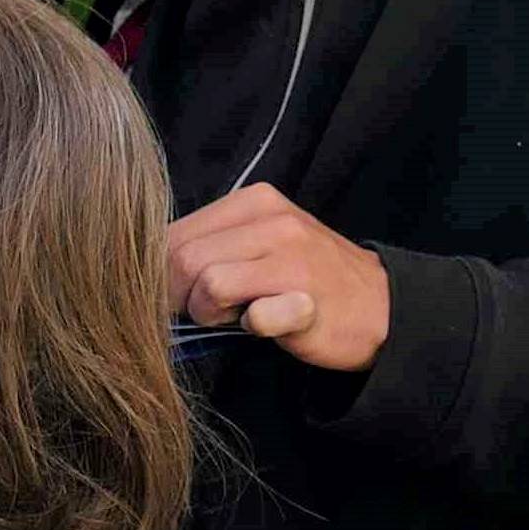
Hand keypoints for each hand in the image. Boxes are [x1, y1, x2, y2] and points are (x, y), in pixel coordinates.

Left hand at [165, 183, 391, 372]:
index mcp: (256, 201)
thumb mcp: (261, 242)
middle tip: (205, 313)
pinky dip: (253, 329)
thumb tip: (147, 268)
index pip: (176, 232)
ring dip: (209, 314)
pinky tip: (270, 324)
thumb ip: (212, 244)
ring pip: (207, 285)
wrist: (381, 309)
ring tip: (239, 317)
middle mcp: (274, 221)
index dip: (161, 272)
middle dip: (179, 296)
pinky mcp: (306, 302)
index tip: (174, 296)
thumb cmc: (308, 279)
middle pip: (184, 259)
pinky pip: (254, 318)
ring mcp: (293, 259)